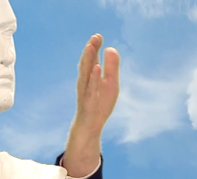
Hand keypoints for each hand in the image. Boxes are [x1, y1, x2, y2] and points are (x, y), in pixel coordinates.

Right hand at [64, 34, 119, 177]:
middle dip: (90, 49)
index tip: (99, 35)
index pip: (92, 59)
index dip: (95, 47)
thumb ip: (111, 67)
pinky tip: (96, 67)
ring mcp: (85, 91)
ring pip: (85, 72)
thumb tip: (111, 48)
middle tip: (95, 36)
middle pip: (86, 62)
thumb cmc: (100, 104)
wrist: (91, 125)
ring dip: (88, 59)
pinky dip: (93, 77)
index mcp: (91, 77)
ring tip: (91, 46)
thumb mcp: (111, 84)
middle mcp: (85, 81)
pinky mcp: (88, 100)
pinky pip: (90, 87)